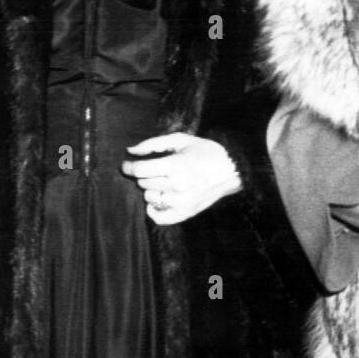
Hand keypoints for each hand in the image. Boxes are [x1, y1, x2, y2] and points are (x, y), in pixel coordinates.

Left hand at [121, 133, 242, 224]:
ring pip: (149, 197)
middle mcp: (179, 185)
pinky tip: (159, 200)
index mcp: (177, 165)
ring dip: (151, 189)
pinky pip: (159, 217)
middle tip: (155, 169)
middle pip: (144, 183)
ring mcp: (183, 201)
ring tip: (162, 182)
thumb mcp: (181, 140)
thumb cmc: (205, 152)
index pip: (141, 170)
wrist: (231, 169)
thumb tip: (130, 151)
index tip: (127, 165)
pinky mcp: (186, 212)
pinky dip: (154, 209)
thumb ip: (153, 144)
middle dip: (145, 175)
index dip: (129, 166)